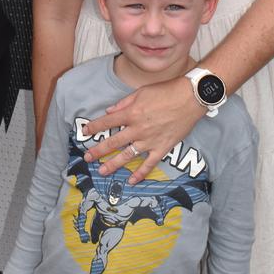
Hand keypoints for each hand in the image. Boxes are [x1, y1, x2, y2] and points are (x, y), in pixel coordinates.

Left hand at [82, 76, 203, 183]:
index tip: (84, 132)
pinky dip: (140, 173)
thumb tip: (110, 111)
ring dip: (113, 164)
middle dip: (98, 150)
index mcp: (131, 113)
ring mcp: (150, 140)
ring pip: (128, 156)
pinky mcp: (162, 148)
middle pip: (114, 142)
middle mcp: (137, 128)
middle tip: (87, 157)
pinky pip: (149, 164)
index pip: (107, 122)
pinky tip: (131, 181)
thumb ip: (123, 103)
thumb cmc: (165, 92)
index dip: (94, 127)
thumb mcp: (140, 92)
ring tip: (102, 171)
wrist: (189, 99)